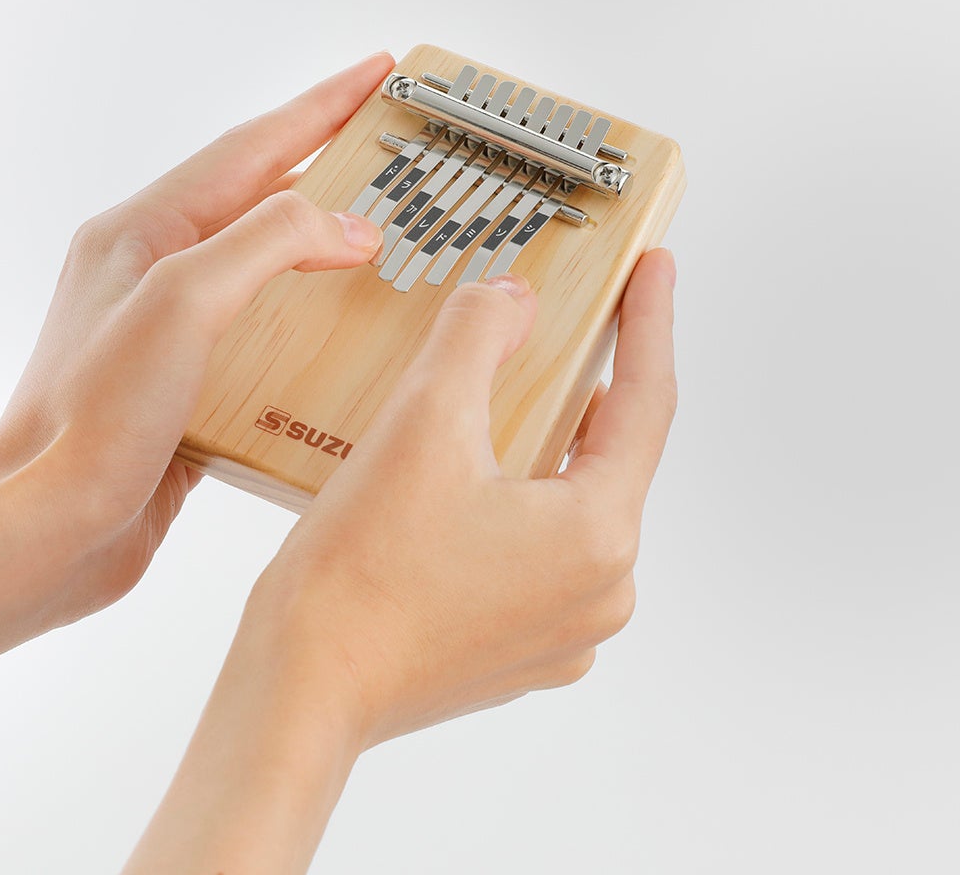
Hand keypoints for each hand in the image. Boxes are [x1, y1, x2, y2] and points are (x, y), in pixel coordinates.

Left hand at [0, 52, 394, 626]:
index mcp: (142, 232)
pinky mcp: (187, 393)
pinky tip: (348, 343)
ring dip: (325, 248)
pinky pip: (263, 339)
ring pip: (265, 271)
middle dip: (329, 167)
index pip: (252, 148)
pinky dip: (311, 326)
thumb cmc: (89, 418)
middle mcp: (153, 274)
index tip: (380, 73)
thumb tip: (349, 229)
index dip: (322, 107)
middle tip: (397, 151)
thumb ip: (268, 243)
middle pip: (259, 200)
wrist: (45, 530)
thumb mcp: (183, 301)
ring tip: (389, 239)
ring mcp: (168, 335)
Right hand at [259, 251, 676, 744]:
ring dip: (545, 451)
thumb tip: (515, 300)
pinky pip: (538, 557)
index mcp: (597, 535)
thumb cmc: (357, 577)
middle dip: (588, 388)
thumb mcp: (421, 424)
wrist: (302, 690)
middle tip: (571, 325)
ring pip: (570, 508)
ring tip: (506, 402)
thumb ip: (478, 336)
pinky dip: (517, 508)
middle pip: (607, 459)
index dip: (650, 323)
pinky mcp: (521, 654)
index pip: (645, 403)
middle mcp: (601, 593)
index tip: (657, 268)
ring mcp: (564, 632)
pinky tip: (468, 485)